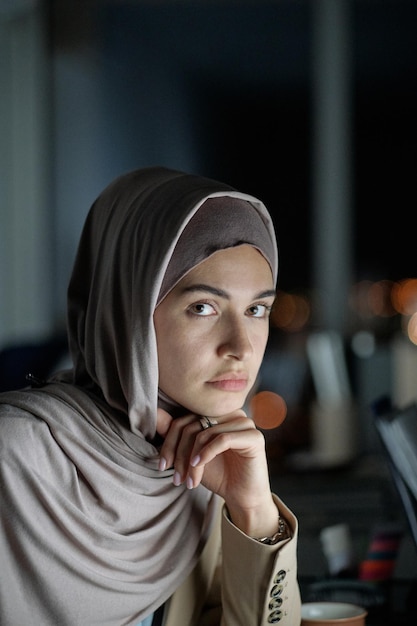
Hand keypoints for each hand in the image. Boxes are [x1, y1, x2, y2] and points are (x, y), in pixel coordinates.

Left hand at [156, 408, 278, 537]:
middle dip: (180, 454)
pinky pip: (223, 439)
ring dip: (192, 461)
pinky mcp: (254, 437)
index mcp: (217, 412)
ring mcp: (245, 423)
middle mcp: (231, 413)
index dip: (170, 442)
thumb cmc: (217, 474)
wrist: (241, 497)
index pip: (184, 419)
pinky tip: (198, 467)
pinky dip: (206, 454)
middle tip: (176, 478)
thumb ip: (175, 433)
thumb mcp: (190, 455)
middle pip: (193, 425)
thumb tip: (155, 412)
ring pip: (205, 433)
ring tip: (189, 480)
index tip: (162, 465)